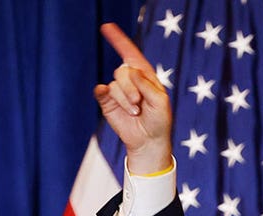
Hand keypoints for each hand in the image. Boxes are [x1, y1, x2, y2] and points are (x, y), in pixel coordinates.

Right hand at [93, 23, 172, 173]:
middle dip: (131, 88)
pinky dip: (104, 92)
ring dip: (126, 99)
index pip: (131, 54)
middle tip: (139, 103)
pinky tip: (106, 95)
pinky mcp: (107, 102)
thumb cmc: (159, 120)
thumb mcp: (160, 102)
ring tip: (135, 112)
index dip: (119, 41)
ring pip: (115, 84)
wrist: (149, 141)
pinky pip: (102, 91)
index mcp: (144, 76)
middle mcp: (130, 81)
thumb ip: (147, 85)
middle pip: (123, 71)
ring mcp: (118, 91)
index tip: (107, 27)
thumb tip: (130, 70)